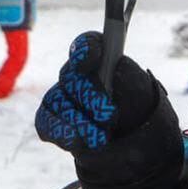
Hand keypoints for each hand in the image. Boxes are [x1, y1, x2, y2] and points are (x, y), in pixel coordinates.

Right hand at [35, 32, 157, 154]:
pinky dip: (60, 131)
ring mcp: (64, 98)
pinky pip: (45, 122)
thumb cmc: (140, 111)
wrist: (136, 145)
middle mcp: (79, 75)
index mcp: (102, 59)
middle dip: (88, 95)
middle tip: (110, 115)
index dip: (85, 50)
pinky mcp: (55, 122)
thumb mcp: (142, 92)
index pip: (87, 44)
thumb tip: (114, 68)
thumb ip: (127, 76)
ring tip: (101, 137)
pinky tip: (75, 141)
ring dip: (78, 119)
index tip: (89, 61)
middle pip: (69, 75)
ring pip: (55, 100)